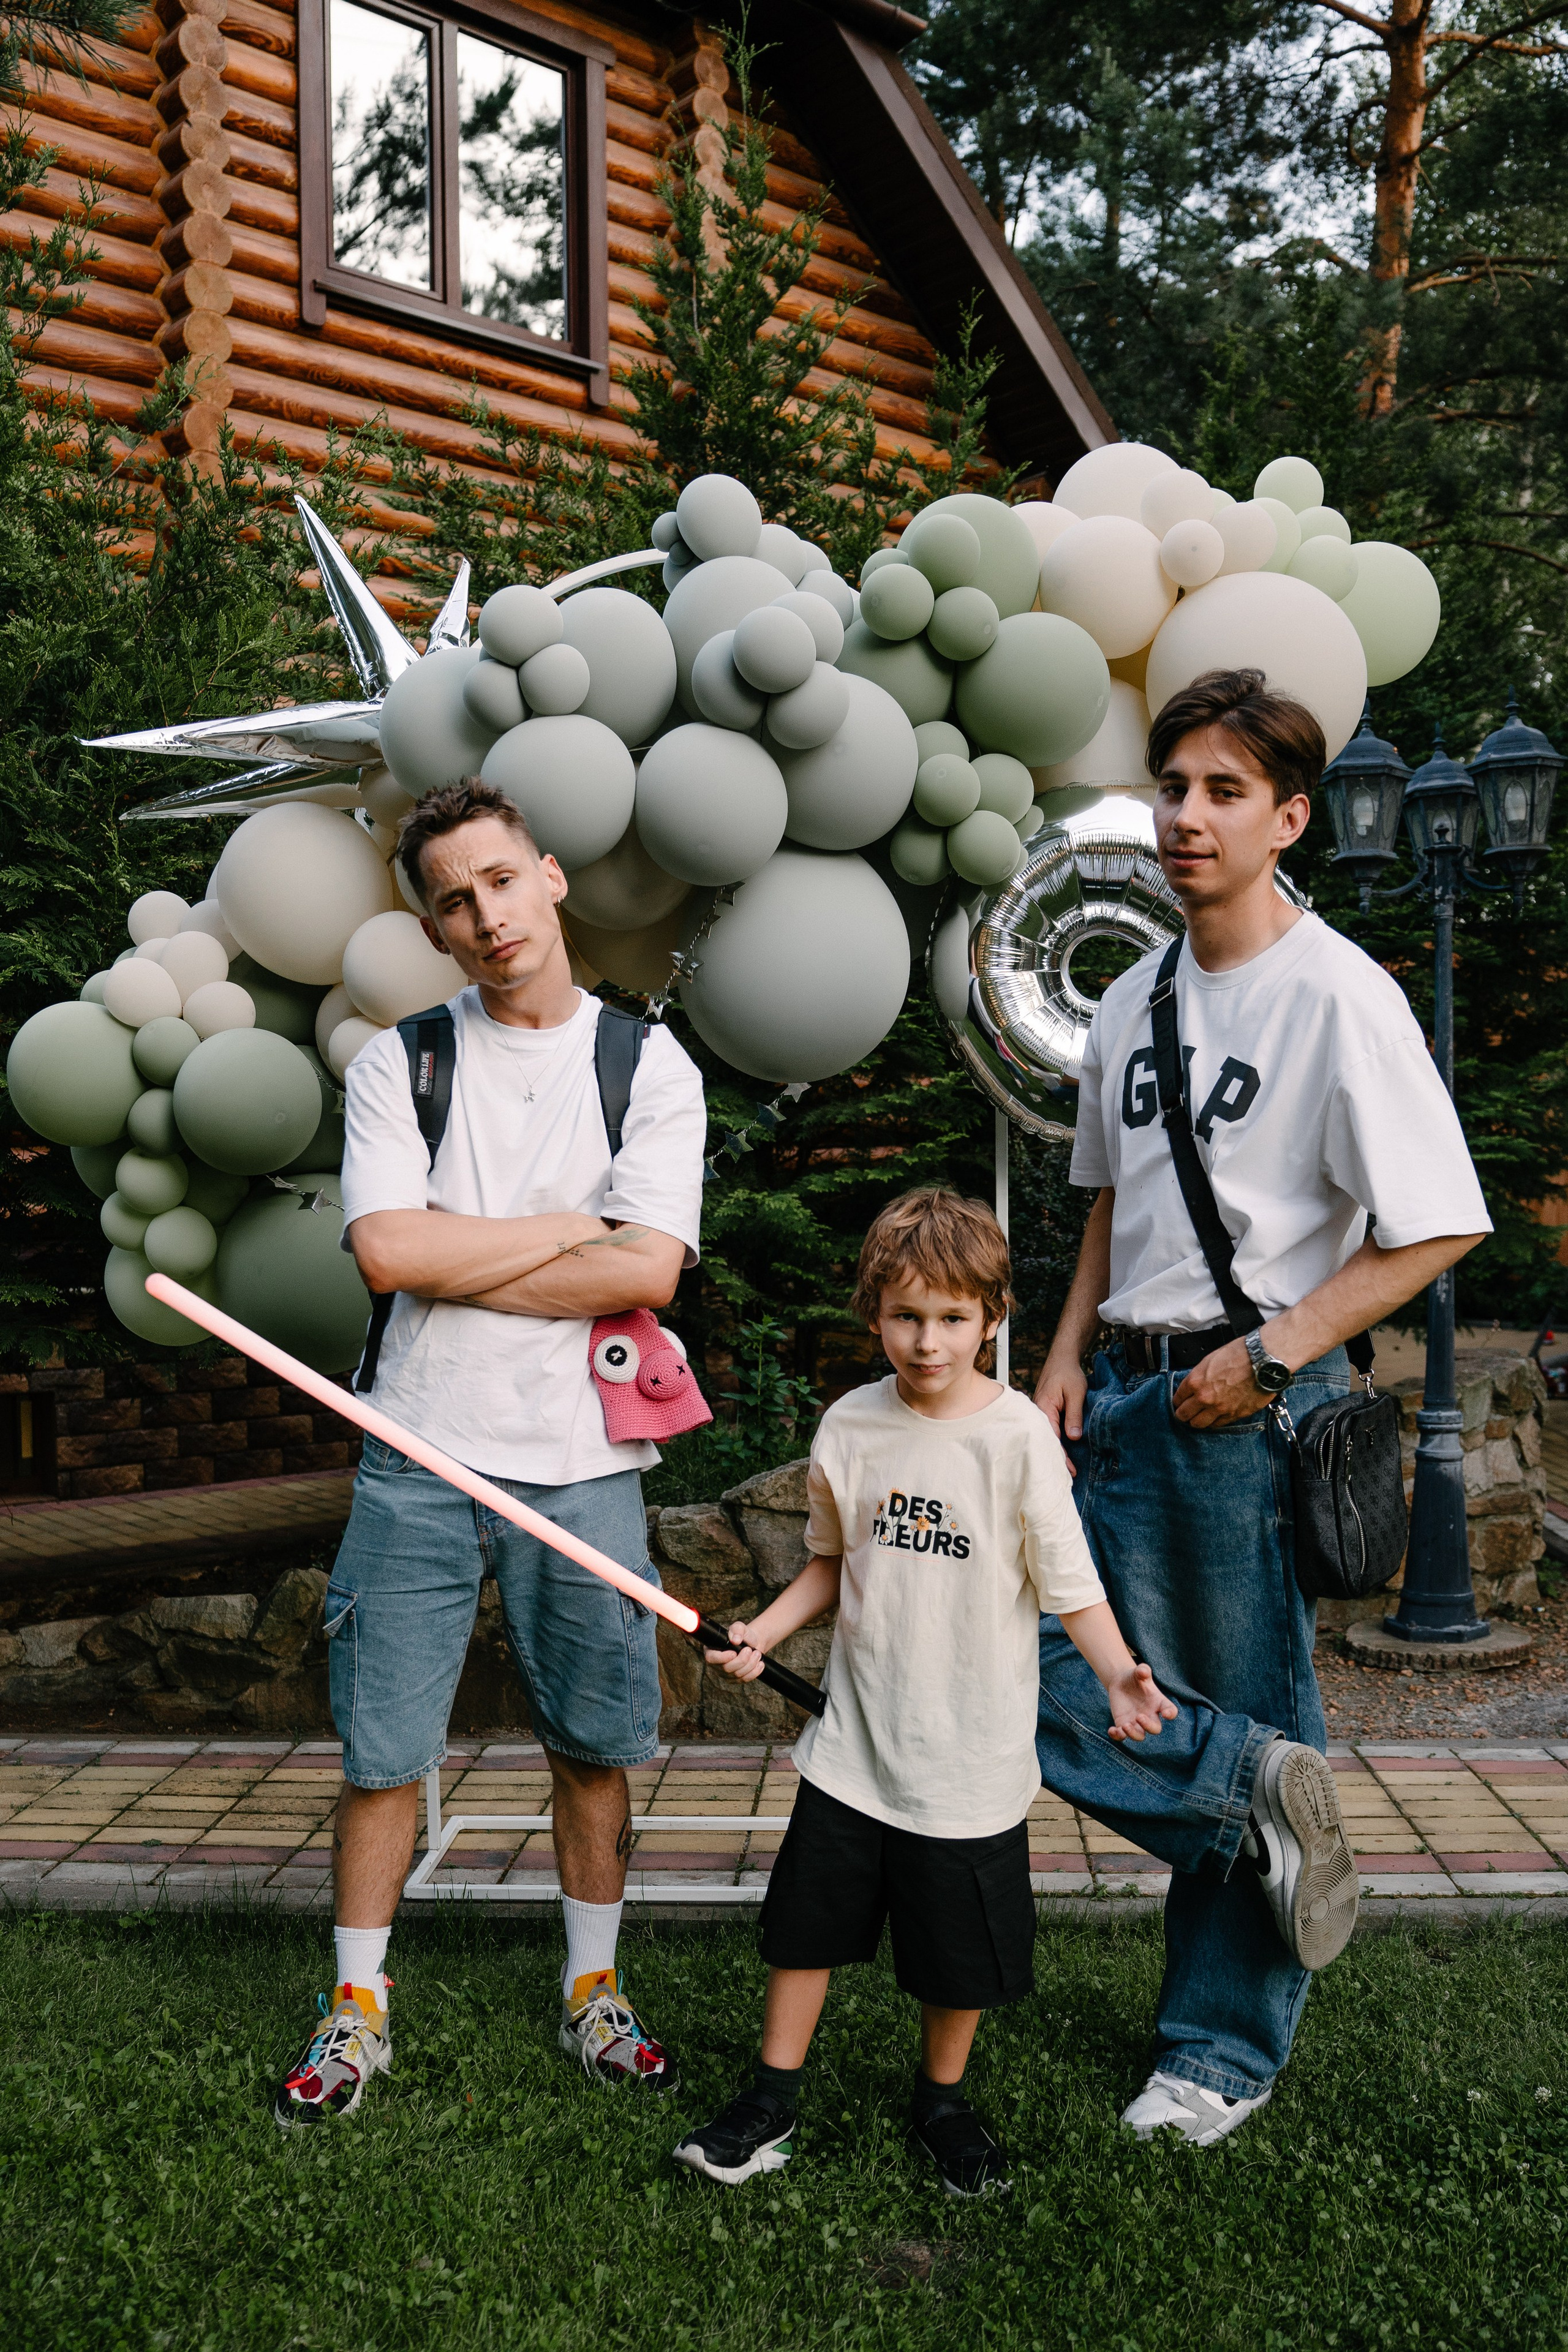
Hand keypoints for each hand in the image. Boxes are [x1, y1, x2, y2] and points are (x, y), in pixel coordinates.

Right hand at [703, 1619, 766, 1681]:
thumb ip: (737, 1630)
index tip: (734, 1653)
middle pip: (726, 1669)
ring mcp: (725, 1674)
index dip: (722, 1658)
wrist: (752, 1643)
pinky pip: (745, 1679)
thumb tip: (736, 1640)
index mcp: (712, 1650)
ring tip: (757, 1653)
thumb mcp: (739, 1628)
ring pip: (737, 1675)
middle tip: (750, 1650)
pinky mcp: (736, 1680)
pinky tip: (760, 1664)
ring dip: (750, 1664)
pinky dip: (754, 1672)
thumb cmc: (742, 1635)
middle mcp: (716, 1664)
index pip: (711, 1658)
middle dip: (741, 1660)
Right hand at [1033, 1353, 1087, 1469]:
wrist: (1062, 1359)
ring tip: (1066, 1469)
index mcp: (1043, 1408)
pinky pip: (1049, 1430)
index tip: (1071, 1470)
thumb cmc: (1068, 1373)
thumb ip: (1074, 1414)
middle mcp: (1038, 1412)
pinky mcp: (1045, 1413)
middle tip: (1069, 1476)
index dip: (1061, 1456)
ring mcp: (1040, 1413)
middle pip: (1046, 1441)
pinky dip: (1056, 1441)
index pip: (1052, 1438)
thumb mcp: (1076, 1392)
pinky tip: (1062, 1451)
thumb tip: (1074, 1437)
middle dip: (1057, 1459)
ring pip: (1047, 1437)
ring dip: (1056, 1451)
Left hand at [1105, 1662, 1177, 1742]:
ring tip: (1125, 1725)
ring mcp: (1137, 1722)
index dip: (1170, 1714)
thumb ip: (1143, 1671)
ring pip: (1139, 1736)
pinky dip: (1117, 1736)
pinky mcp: (1123, 1724)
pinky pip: (1122, 1736)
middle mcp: (1150, 1715)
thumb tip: (1143, 1671)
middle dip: (1148, 1726)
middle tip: (1139, 1716)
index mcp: (1158, 1702)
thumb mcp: (1139, 1672)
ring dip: (1133, 1734)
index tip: (1166, 1714)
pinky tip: (1111, 1730)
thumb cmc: (1135, 1678)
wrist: (1121, 1683)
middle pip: (1155, 1728)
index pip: (1170, 1710)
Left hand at [1171, 1337, 1272, 1427]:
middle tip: (1184, 1413)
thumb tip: (1195, 1383)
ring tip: (1198, 1417)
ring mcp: (1219, 1408)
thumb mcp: (1211, 1359)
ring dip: (1196, 1421)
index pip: (1178, 1397)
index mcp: (1195, 1381)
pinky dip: (1214, 1422)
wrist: (1264, 1361)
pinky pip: (1218, 1424)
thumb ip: (1200, 1375)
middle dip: (1182, 1414)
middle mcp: (1204, 1397)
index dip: (1178, 1400)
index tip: (1179, 1401)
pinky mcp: (1235, 1415)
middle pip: (1184, 1414)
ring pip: (1199, 1424)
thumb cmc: (1241, 1354)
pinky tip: (1215, 1418)